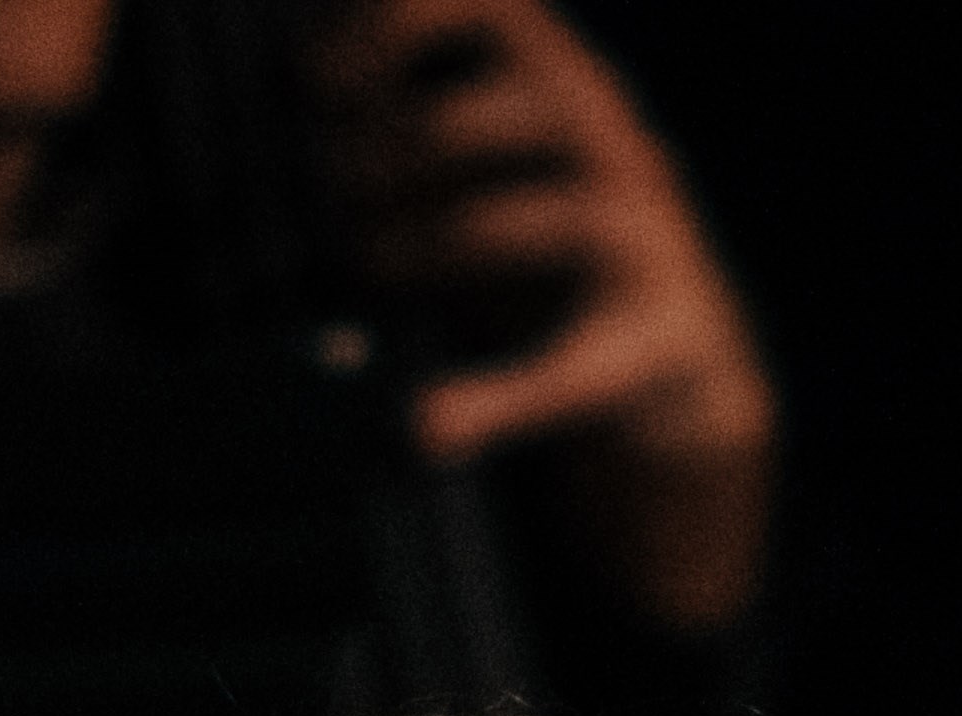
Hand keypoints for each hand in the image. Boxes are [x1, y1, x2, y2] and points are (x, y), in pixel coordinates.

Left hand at [306, 0, 776, 635]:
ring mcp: (639, 234)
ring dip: (421, 247)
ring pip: (516, 223)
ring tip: (370, 269)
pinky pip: (568, 370)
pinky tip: (429, 428)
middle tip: (330, 199)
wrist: (679, 365)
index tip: (312, 81)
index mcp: (560, 77)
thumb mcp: (486, 162)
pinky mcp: (657, 336)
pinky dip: (491, 402)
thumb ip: (411, 125)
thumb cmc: (551, 250)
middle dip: (381, 159)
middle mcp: (605, 137)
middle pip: (475, 118)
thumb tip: (282, 113)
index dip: (384, 27)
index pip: (482, 3)